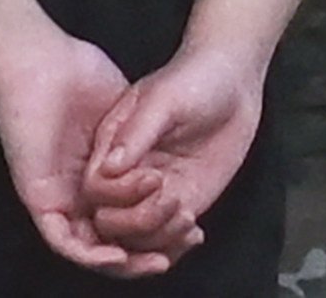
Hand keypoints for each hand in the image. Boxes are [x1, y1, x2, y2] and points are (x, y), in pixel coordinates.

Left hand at [0, 26, 186, 278]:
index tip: (194, 228)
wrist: (37, 58)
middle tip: (184, 244)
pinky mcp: (36, 196)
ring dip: (126, 262)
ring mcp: (56, 196)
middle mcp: (78, 190)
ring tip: (158, 259)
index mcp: (100, 173)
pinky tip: (118, 254)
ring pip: (91, 250)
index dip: (162, 229)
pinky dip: (90, 255)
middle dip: (150, 251)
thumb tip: (173, 170)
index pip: (132, 217)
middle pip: (115, 240)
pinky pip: (62, 240)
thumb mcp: (127, 112)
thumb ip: (145, 141)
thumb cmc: (77, 72)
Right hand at [82, 43, 265, 261]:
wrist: (230, 84)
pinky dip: (176, 245)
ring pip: (136, 236)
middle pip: (109, 219)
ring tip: (187, 216)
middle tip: (174, 200)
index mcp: (110, 144)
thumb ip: (135, 133)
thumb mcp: (163, 101)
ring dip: (161, 236)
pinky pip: (164, 237)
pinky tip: (194, 231)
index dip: (118, 196)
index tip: (154, 179)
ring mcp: (152, 190)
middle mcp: (125, 172)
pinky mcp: (179, 200)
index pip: (95, 187)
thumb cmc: (193, 81)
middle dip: (138, 222)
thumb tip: (111, 167)